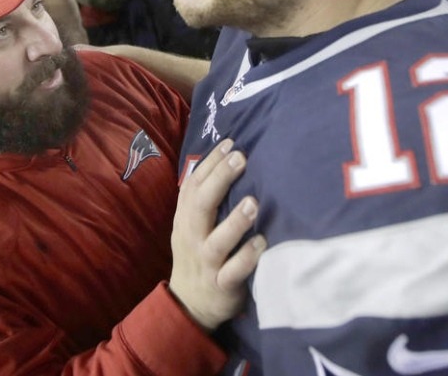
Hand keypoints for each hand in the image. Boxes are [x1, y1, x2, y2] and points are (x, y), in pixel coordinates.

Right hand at [169, 138, 264, 330]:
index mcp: (186, 218)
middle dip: (220, 180)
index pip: (194, 185)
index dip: (210, 163)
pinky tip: (262, 243)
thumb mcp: (191, 224)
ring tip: (253, 202)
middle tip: (240, 158)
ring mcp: (206, 261)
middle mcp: (193, 236)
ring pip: (218, 241)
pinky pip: (233, 271)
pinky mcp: (221, 285)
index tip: (230, 143)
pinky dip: (247, 257)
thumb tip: (226, 156)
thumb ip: (203, 197)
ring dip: (235, 221)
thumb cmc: (198, 253)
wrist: (188, 303)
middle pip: (201, 205)